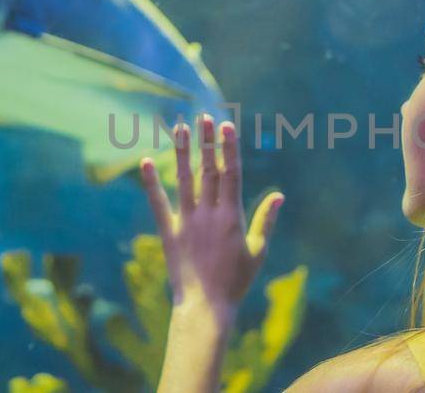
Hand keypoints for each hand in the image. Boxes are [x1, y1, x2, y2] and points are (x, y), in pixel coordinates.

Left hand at [138, 114, 284, 317]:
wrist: (206, 306)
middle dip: (207, 142)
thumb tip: (278, 195)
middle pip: (208, 170)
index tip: (227, 126)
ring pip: (184, 180)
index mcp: (232, 216)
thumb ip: (265, 220)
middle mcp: (208, 214)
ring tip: (181, 128)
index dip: (229, 148)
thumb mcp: (258, 251)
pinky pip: (158, 203)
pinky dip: (151, 183)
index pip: (231, 173)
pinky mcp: (169, 233)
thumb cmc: (237, 281)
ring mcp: (187, 222)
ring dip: (183, 153)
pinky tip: (145, 161)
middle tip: (204, 117)